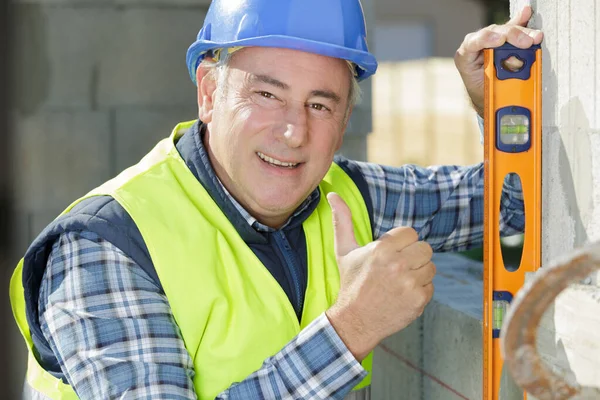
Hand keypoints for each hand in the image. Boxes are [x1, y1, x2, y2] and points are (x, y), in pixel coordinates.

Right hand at [325, 193, 435, 360]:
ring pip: (430, 267)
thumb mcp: (344, 250)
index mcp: (382, 249)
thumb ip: (342, 220)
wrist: (355, 321)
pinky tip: (403, 295)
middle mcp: (398, 264)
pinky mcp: (419, 300)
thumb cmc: (351, 283)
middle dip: (413, 256)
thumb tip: (332, 194)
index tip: (390, 254)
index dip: (401, 243)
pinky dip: (419, 290)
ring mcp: (410, 283)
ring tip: (400, 282)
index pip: (410, 233)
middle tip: (398, 268)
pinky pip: (430, 286)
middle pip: (425, 248)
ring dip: (418, 273)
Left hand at [454, 5, 543, 116]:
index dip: (487, 39)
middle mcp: (476, 45)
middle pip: (494, 33)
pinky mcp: (501, 39)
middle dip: (512, 36)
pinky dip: (520, 22)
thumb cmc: (482, 90)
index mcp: (465, 57)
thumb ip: (494, 79)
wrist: (484, 93)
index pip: (473, 43)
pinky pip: (512, 27)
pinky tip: (526, 13)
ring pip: (505, 31)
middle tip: (527, 42)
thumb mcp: (485, 89)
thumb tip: (512, 70)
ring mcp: (489, 40)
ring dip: (522, 32)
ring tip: (536, 37)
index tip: (500, 40)